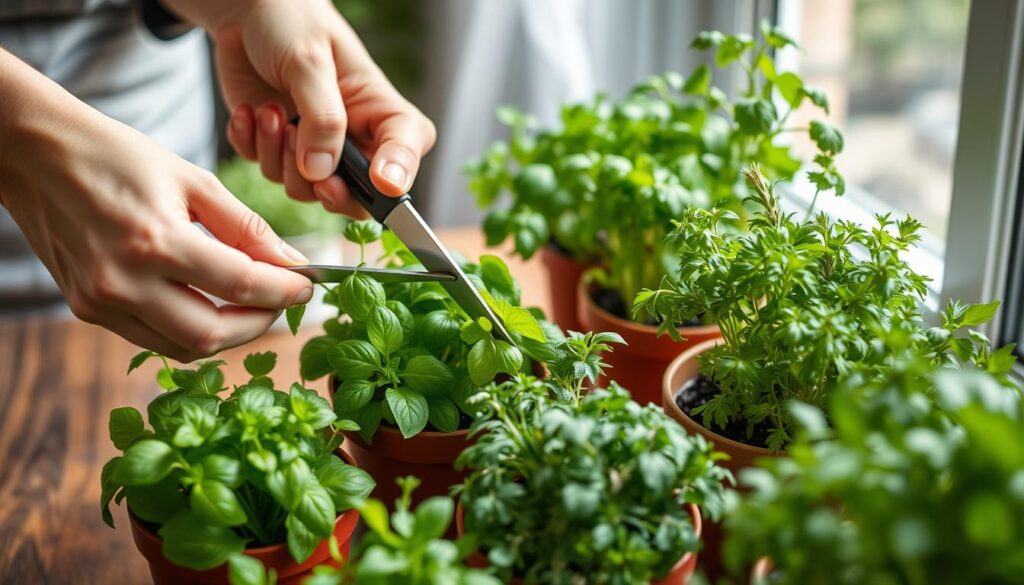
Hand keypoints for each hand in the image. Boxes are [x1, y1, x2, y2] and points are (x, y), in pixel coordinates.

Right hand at [0, 50, 312, 361]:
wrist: (33, 154)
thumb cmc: (115, 155)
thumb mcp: (192, 179)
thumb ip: (246, 226)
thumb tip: (292, 261)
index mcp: (155, 240)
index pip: (240, 285)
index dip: (284, 291)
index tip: (308, 284)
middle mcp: (124, 281)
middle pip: (214, 333)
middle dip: (261, 323)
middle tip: (283, 301)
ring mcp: (100, 301)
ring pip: (184, 347)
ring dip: (228, 334)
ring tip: (252, 306)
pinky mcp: (86, 309)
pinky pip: (154, 339)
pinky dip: (190, 330)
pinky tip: (209, 306)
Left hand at [171, 0, 435, 215]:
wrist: (245, 13)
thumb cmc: (291, 22)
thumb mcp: (309, 61)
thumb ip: (321, 117)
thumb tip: (321, 171)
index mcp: (380, 110)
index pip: (405, 150)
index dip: (400, 172)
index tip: (383, 181)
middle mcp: (354, 137)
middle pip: (359, 195)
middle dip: (331, 189)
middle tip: (312, 173)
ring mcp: (316, 148)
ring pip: (307, 189)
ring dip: (280, 158)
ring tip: (271, 112)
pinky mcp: (281, 150)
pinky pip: (268, 172)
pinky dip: (253, 147)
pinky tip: (250, 114)